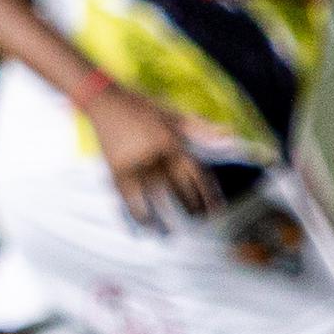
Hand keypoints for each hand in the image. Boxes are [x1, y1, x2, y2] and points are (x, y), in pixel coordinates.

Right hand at [87, 85, 216, 224]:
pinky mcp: (116, 168)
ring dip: (166, 216)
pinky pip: (129, 195)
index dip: (208, 194)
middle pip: (178, 187)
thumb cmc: (141, 106)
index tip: (216, 210)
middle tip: (199, 221)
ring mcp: (135, 162)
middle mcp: (156, 154)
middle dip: (190, 206)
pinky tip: (146, 224)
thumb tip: (229, 134)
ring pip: (155, 195)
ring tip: (173, 233)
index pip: (196, 173)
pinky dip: (137, 211)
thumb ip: (200, 127)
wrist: (105, 100)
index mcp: (172, 141)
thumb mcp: (173, 114)